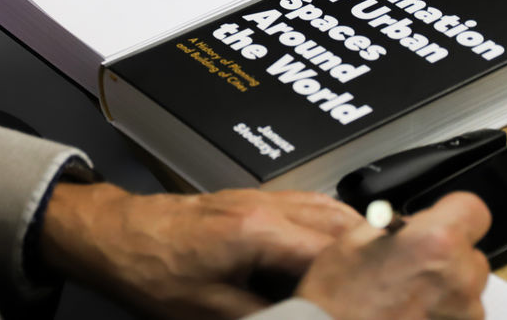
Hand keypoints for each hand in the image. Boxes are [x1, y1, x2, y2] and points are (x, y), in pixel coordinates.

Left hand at [41, 183, 361, 318]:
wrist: (116, 236)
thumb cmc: (150, 267)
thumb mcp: (212, 311)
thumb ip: (268, 314)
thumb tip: (304, 316)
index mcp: (258, 230)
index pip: (334, 250)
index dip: (364, 275)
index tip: (383, 295)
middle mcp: (265, 205)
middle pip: (341, 219)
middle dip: (371, 249)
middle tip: (390, 282)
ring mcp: (259, 198)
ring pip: (327, 206)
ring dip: (352, 234)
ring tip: (368, 269)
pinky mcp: (251, 201)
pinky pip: (305, 205)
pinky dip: (327, 225)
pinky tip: (329, 249)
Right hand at [296, 191, 491, 318]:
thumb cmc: (337, 297)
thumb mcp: (356, 237)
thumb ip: (400, 225)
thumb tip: (416, 226)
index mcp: (437, 241)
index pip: (474, 210)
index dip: (454, 211)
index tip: (439, 219)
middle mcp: (460, 278)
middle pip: (472, 253)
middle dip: (447, 253)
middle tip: (409, 263)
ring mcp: (464, 313)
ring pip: (467, 287)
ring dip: (446, 285)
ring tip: (405, 293)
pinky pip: (459, 314)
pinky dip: (441, 311)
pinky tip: (409, 312)